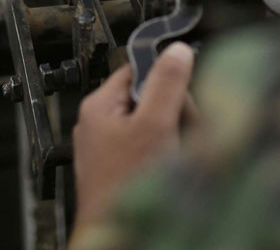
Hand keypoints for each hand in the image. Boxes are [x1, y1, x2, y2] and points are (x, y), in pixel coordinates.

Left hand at [72, 42, 195, 234]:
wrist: (117, 237)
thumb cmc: (126, 187)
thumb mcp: (155, 125)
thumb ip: (167, 84)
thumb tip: (177, 50)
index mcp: (99, 104)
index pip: (139, 68)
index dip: (166, 80)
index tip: (180, 98)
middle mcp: (99, 123)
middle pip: (150, 98)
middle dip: (174, 115)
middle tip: (180, 134)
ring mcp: (108, 149)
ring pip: (154, 126)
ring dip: (173, 138)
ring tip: (175, 157)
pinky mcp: (119, 170)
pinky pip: (150, 150)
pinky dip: (165, 157)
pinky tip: (169, 171)